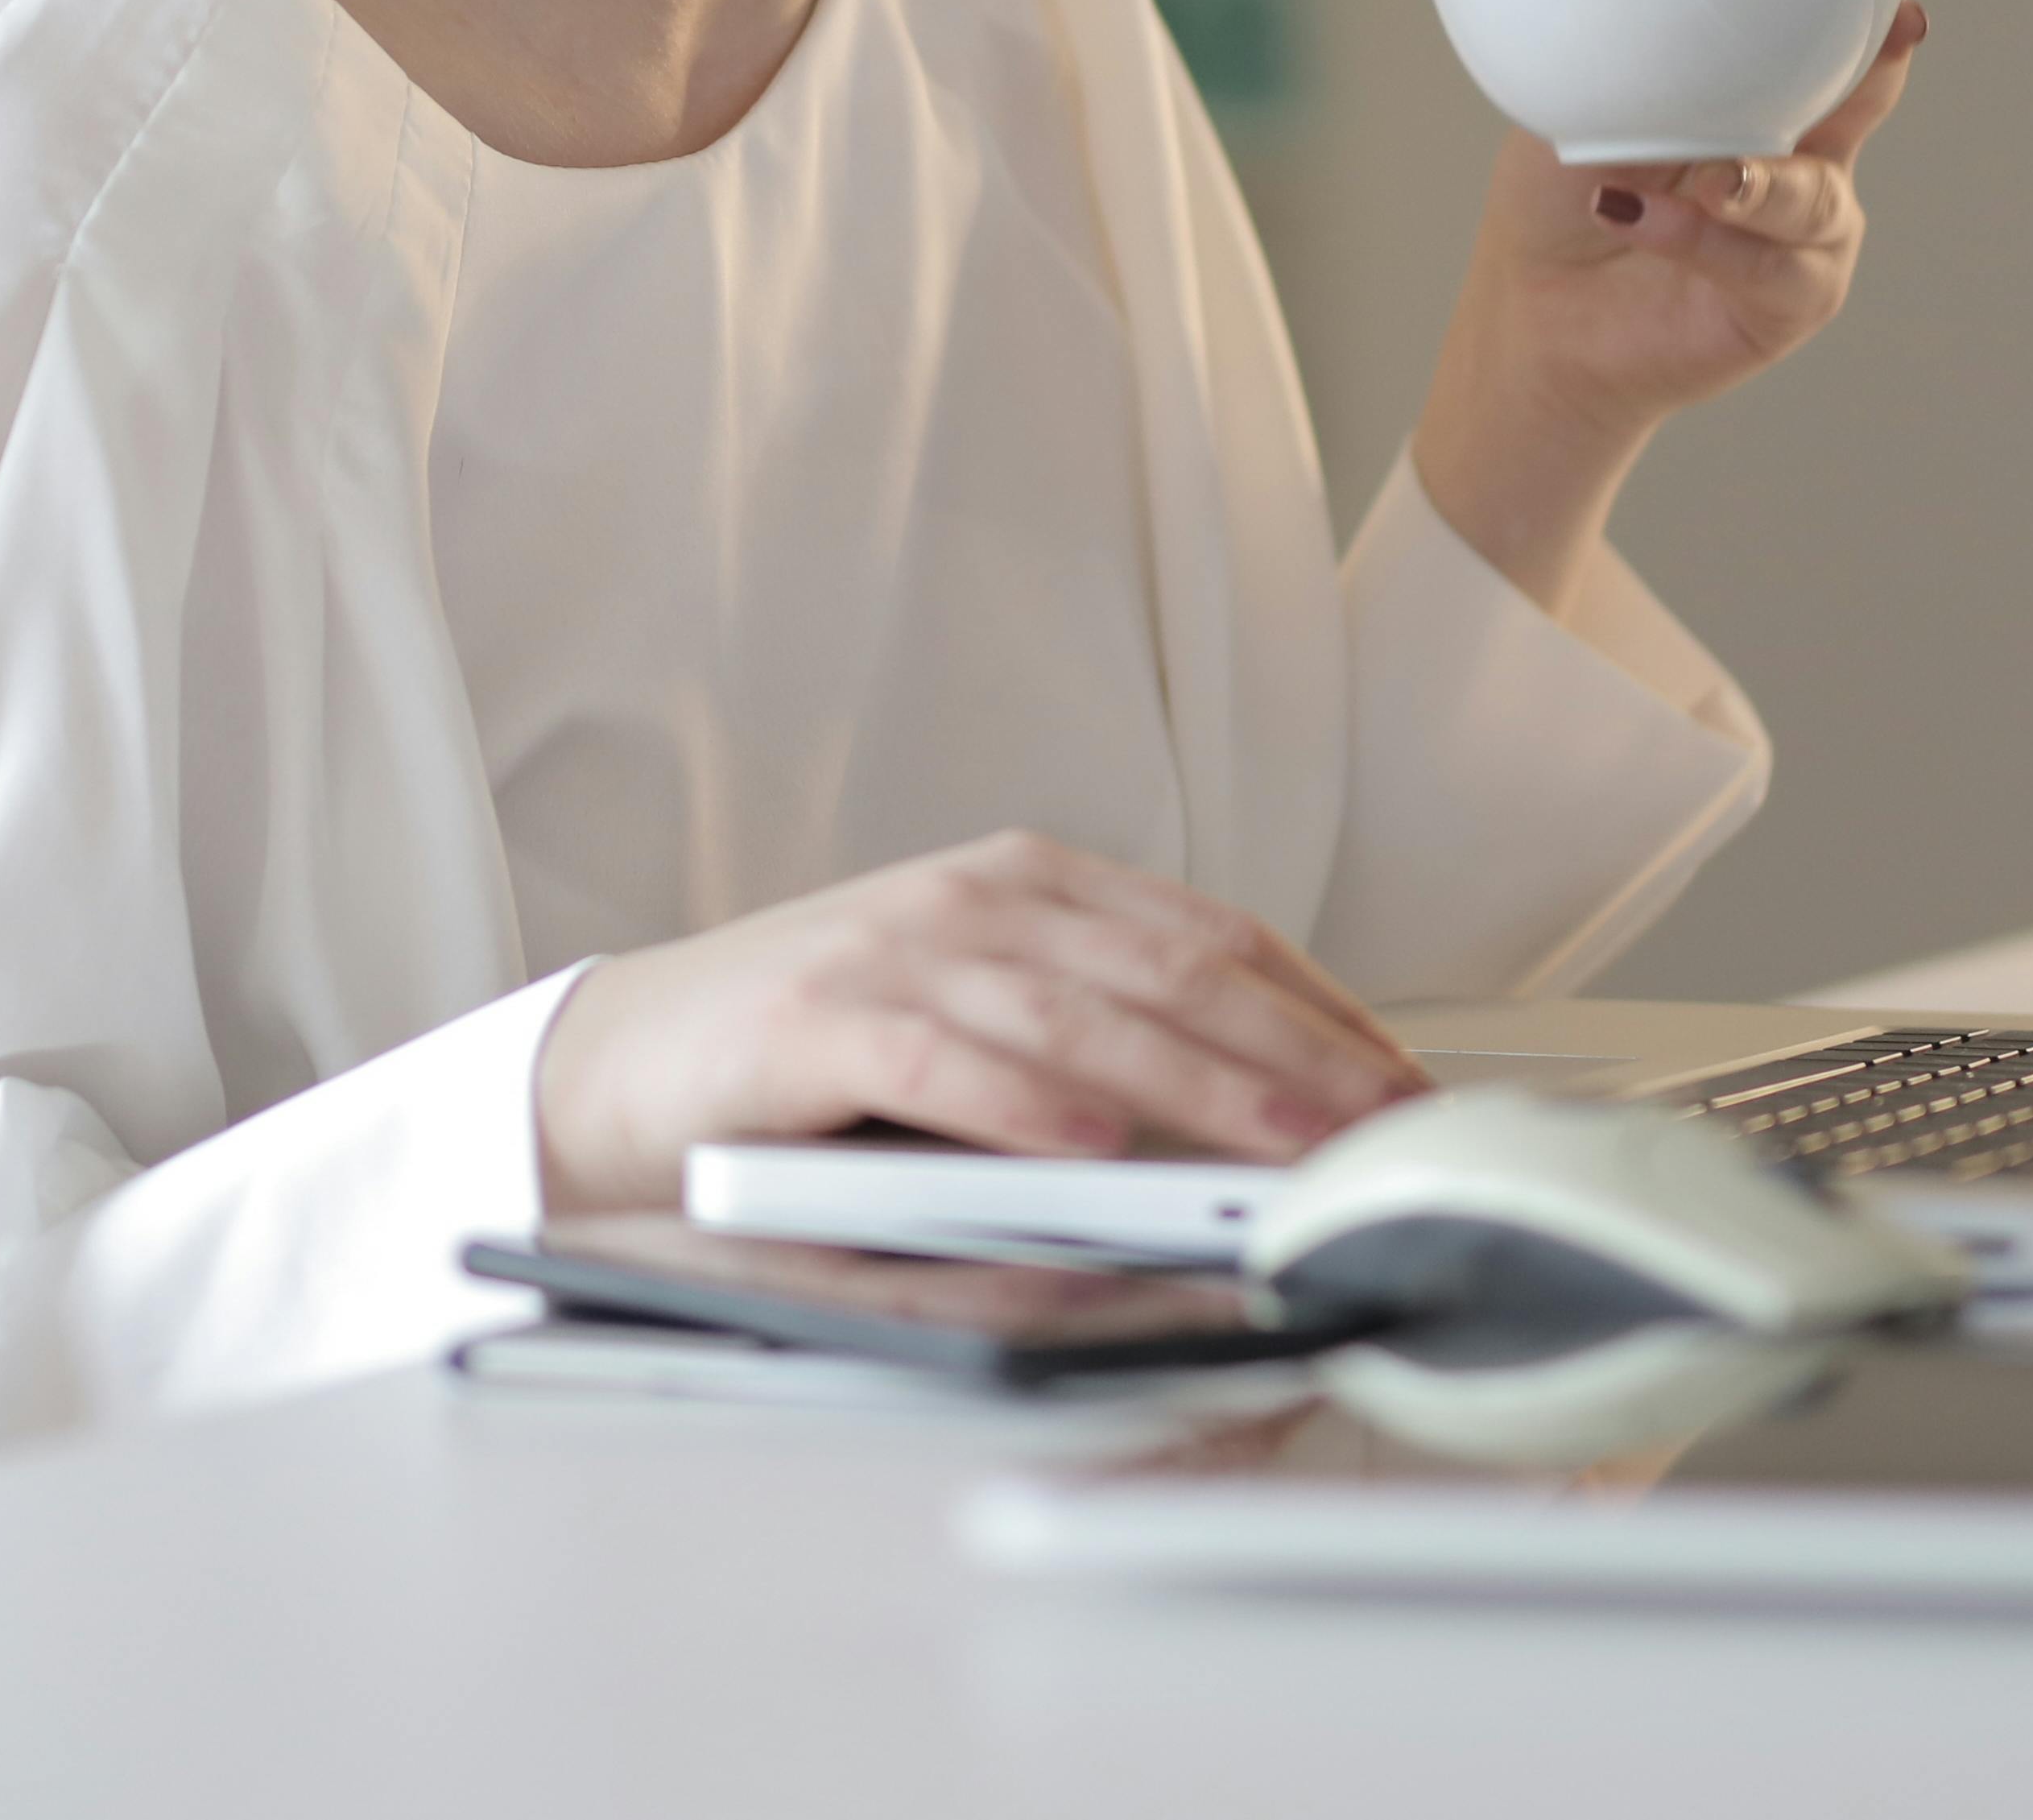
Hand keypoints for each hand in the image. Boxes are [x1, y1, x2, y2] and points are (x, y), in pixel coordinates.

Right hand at [531, 830, 1431, 1213]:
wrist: (625, 1062)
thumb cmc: (815, 1060)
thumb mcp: (981, 1025)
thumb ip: (1100, 1041)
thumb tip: (1266, 1111)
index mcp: (1031, 886)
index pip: (1215, 938)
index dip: (1324, 1009)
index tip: (1407, 1085)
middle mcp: (978, 900)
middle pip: (1174, 973)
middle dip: (1301, 1054)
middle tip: (1389, 1127)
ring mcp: (897, 950)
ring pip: (1081, 1018)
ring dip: (1202, 1086)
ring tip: (1290, 1144)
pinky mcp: (816, 1019)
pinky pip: (941, 1061)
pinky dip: (1024, 1103)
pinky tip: (1091, 1147)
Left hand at [1409, 4, 1927, 605]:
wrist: (1536, 310)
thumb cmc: (1560, 202)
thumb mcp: (1586, 113)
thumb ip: (1638, 74)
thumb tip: (1657, 24)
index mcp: (1761, 102)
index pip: (1833, 56)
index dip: (1872, 33)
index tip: (1899, 13)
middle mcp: (1798, 162)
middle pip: (1859, 112)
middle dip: (1863, 87)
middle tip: (1825, 69)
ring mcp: (1800, 235)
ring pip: (1817, 199)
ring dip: (1760, 184)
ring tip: (1709, 181)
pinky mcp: (1788, 302)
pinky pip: (1770, 268)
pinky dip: (1709, 242)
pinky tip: (1645, 220)